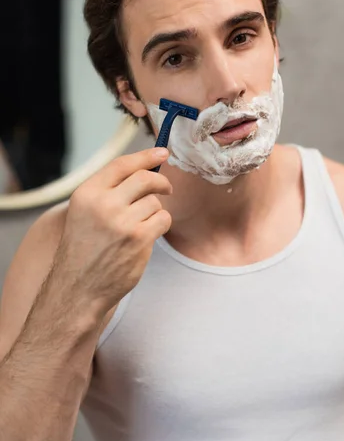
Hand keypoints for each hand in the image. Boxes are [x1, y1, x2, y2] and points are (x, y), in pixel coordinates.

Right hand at [48, 148, 171, 316]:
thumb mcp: (85, 212)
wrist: (78, 288)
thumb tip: (144, 170)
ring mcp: (122, 221)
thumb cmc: (85, 249)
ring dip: (155, 211)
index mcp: (87, 193)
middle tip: (167, 188)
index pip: (122, 165)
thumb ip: (109, 190)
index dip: (145, 156)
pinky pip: (162, 219)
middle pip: (145, 179)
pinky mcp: (139, 239)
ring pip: (156, 201)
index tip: (162, 152)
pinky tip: (147, 235)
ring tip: (141, 225)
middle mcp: (103, 204)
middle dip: (161, 182)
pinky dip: (160, 224)